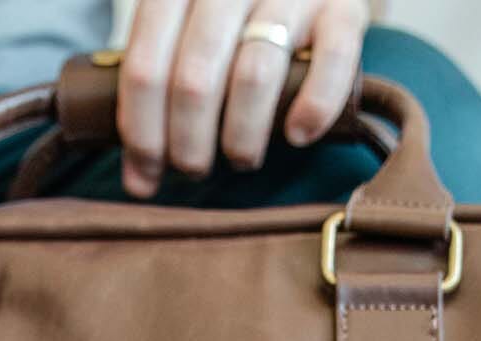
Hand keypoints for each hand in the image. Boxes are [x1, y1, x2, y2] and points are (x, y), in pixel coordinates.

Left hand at [118, 0, 368, 195]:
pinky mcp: (342, 8)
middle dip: (188, 145)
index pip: (145, 69)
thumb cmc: (230, 20)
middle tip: (194, 169)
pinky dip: (312, 108)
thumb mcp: (182, 33)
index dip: (142, 134)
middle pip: (194, 81)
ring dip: (241, 138)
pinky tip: (297, 135)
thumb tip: (138, 182)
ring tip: (240, 158)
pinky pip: (331, 60)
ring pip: (254, 77)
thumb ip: (159, 92)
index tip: (147, 176)